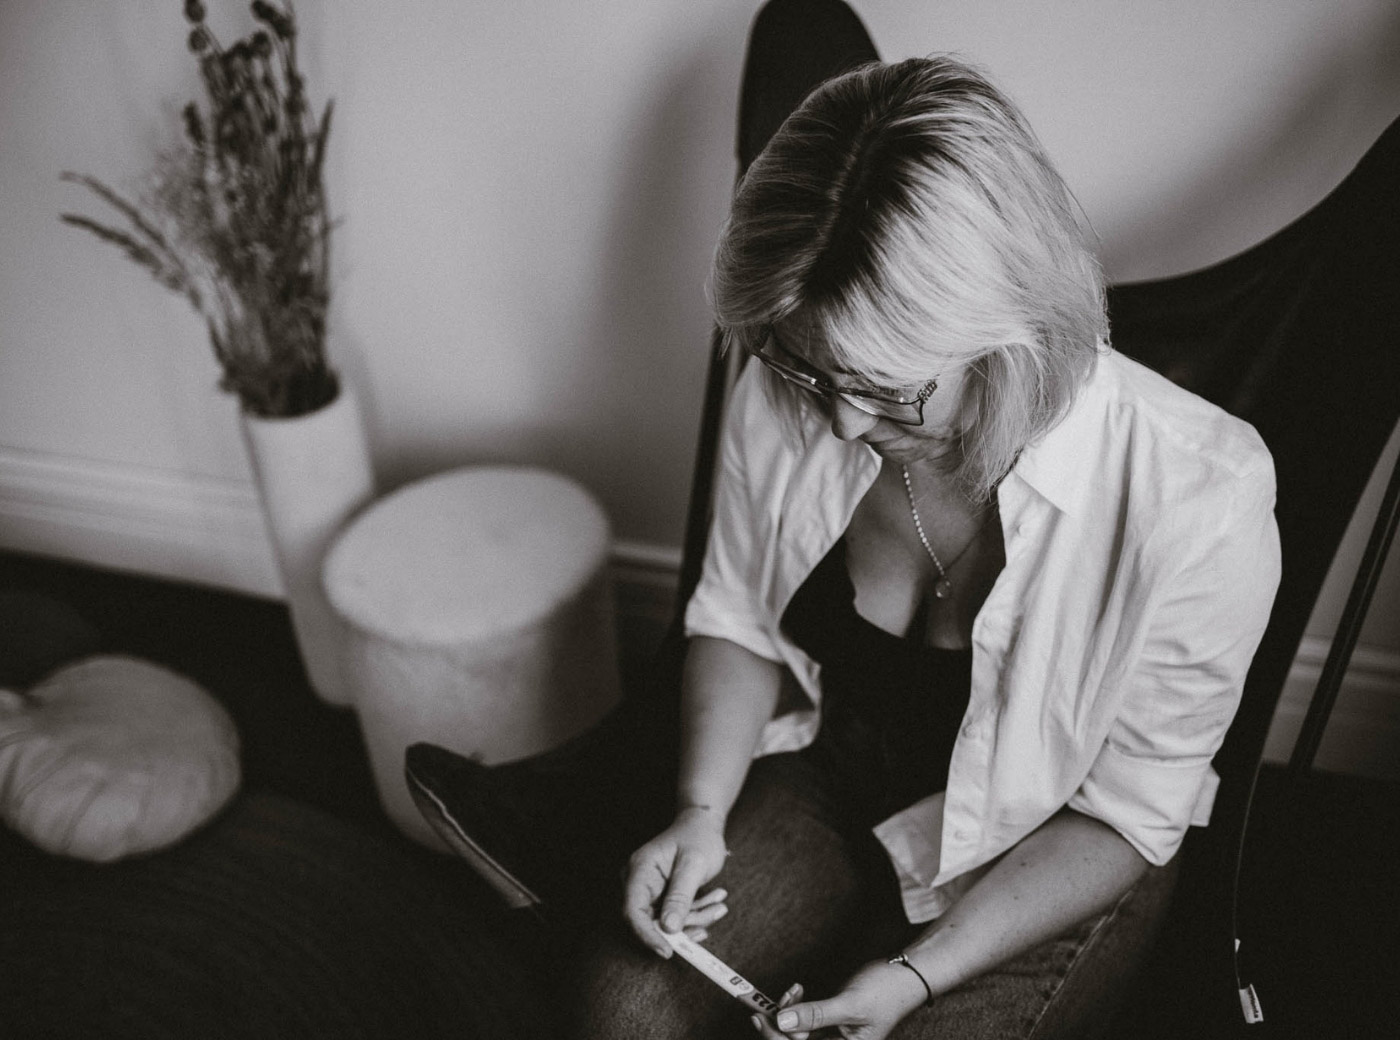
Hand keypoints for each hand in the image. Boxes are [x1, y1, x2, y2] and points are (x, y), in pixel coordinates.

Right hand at [624, 806, 730, 955]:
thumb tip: (668, 928)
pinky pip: (676, 916)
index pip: (633, 911)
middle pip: (651, 920)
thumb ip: (680, 896)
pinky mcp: (662, 897)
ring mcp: (651, 890)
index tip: (668, 950)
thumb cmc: (698, 837)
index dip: (648, 934)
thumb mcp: (694, 864)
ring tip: (719, 903)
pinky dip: (696, 913)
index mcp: (640, 870)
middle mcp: (640, 882)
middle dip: (683, 924)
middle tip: (710, 916)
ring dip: (696, 918)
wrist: (703, 825)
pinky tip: (715, 901)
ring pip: (667, 922)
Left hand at [751, 960, 926, 1039]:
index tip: (760, 1019)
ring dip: (787, 1013)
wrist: (903, 974)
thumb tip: (782, 1023)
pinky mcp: (826, 1025)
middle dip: (779, 1026)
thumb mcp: (850, 1005)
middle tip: (763, 1006)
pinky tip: (797, 991)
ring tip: (793, 991)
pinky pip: (802, 1023)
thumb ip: (817, 1015)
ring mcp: (831, 1039)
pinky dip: (796, 1007)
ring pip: (795, 1034)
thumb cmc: (886, 992)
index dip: (777, 1039)